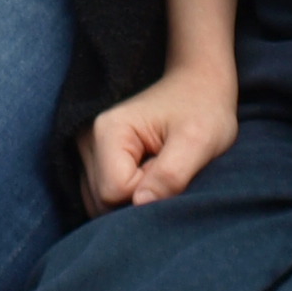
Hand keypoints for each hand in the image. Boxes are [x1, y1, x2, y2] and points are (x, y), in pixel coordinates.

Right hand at [84, 62, 241, 211]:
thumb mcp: (198, 141)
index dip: (150, 193)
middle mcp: (88, 139)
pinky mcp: (95, 159)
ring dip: (133, 201)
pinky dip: (127, 198)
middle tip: (169, 171)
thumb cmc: (203, 109)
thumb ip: (171, 175)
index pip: (114, 192)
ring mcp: (89, 149)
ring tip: (160, 172)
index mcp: (108, 130)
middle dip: (140, 199)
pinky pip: (102, 198)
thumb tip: (140, 204)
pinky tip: (149, 178)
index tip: (173, 168)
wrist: (199, 86)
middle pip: (102, 201)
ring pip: (100, 204)